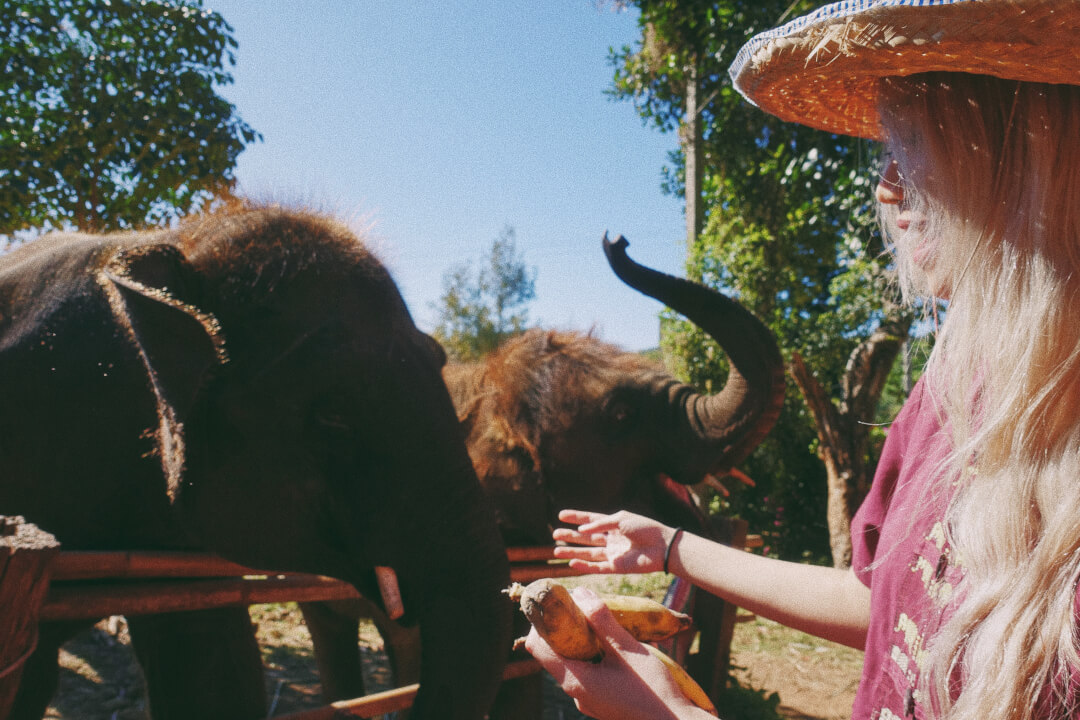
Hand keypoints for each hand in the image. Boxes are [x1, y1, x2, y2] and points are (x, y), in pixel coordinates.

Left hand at [524, 586, 711, 719]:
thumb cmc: (653, 689)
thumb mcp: (627, 649)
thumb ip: (602, 621)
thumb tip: (581, 593)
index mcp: (575, 680)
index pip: (537, 647)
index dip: (542, 622)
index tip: (558, 603)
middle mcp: (576, 693)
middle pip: (557, 653)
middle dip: (569, 628)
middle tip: (586, 608)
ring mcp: (589, 700)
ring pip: (576, 663)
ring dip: (587, 641)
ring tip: (608, 626)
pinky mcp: (603, 702)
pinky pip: (591, 674)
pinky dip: (598, 657)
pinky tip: (621, 648)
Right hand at [552, 509, 677, 574]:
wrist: (662, 546)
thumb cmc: (645, 528)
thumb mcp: (621, 519)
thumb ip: (600, 524)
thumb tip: (581, 529)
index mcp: (614, 525)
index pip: (591, 520)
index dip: (576, 517)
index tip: (561, 515)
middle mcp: (611, 539)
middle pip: (586, 538)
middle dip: (570, 536)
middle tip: (554, 534)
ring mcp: (612, 554)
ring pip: (588, 553)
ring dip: (572, 551)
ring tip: (555, 551)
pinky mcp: (616, 567)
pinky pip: (596, 567)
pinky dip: (584, 566)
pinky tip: (572, 562)